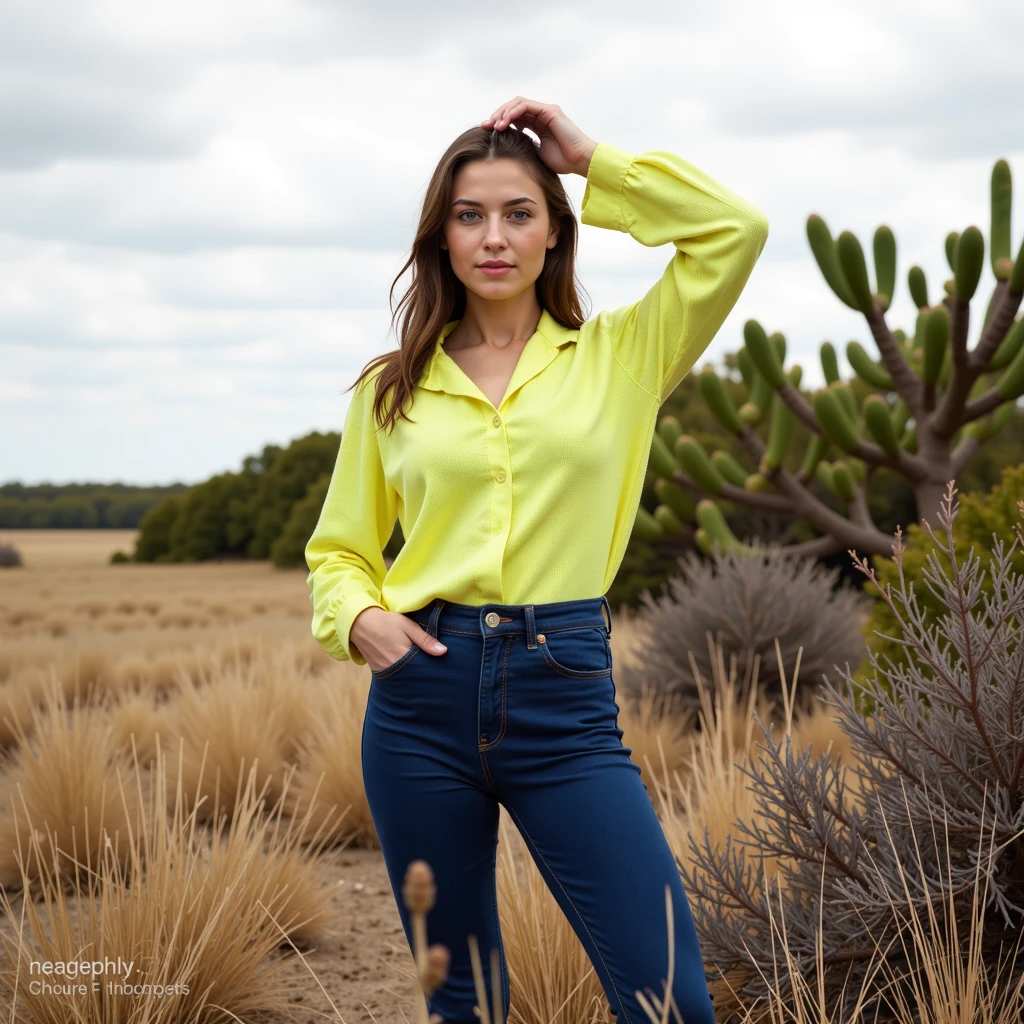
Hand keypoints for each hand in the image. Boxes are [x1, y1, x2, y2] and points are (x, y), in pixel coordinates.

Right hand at [350, 606, 446, 673]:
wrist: (360, 623)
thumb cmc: (386, 622)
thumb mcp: (408, 626)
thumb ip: (425, 639)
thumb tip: (444, 651)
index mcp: (402, 656)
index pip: (423, 670)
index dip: (433, 670)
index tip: (442, 669)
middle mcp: (393, 668)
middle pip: (414, 677)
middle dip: (424, 675)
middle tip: (435, 672)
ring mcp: (384, 672)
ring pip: (404, 678)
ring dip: (413, 675)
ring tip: (423, 672)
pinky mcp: (378, 672)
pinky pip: (394, 677)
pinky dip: (403, 675)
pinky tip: (409, 671)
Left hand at [481, 98, 597, 176]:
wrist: (579, 162)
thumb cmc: (562, 162)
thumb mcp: (536, 154)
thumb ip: (524, 146)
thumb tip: (506, 148)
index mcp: (538, 125)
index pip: (514, 118)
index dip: (499, 122)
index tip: (486, 132)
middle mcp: (541, 115)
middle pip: (513, 108)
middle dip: (497, 115)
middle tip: (485, 126)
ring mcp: (545, 111)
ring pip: (517, 104)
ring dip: (503, 113)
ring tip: (494, 125)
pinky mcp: (549, 111)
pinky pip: (526, 106)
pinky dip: (513, 112)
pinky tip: (505, 123)